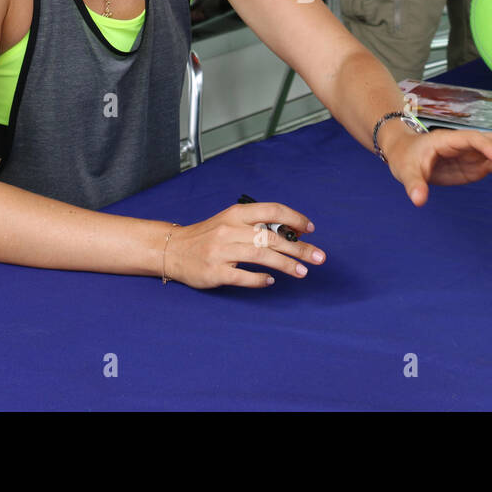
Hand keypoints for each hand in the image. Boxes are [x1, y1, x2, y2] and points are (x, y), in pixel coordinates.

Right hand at [163, 202, 324, 288]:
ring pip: (262, 255)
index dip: (294, 218)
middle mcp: (230, 230)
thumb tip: (292, 232)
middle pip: (272, 236)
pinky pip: (243, 276)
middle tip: (319, 257)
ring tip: (303, 272)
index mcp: (235, 214)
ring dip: (286, 264)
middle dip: (300, 248)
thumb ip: (256, 225)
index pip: (272, 210)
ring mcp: (222, 251)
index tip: (309, 229)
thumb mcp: (229, 222)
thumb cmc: (208, 236)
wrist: (173, 249)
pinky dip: (260, 279)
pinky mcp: (215, 272)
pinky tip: (271, 281)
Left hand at [385, 127, 491, 205]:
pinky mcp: (475, 165)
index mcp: (448, 140)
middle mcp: (465, 144)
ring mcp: (472, 154)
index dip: (487, 147)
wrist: (406, 155)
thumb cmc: (406, 158)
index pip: (473, 138)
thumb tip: (418, 200)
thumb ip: (414, 185)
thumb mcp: (406, 171)